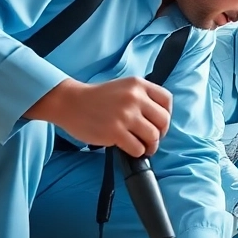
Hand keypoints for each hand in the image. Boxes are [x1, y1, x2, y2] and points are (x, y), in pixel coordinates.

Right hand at [26, 77, 171, 155]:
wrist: (71, 103)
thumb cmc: (97, 98)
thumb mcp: (123, 87)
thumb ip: (142, 97)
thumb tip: (159, 119)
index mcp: (138, 85)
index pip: (167, 100)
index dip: (166, 115)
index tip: (159, 123)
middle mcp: (134, 98)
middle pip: (163, 121)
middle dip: (160, 133)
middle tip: (151, 138)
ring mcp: (125, 115)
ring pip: (153, 136)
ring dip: (150, 146)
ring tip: (142, 147)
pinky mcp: (115, 132)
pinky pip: (138, 148)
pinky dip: (137, 152)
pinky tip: (129, 148)